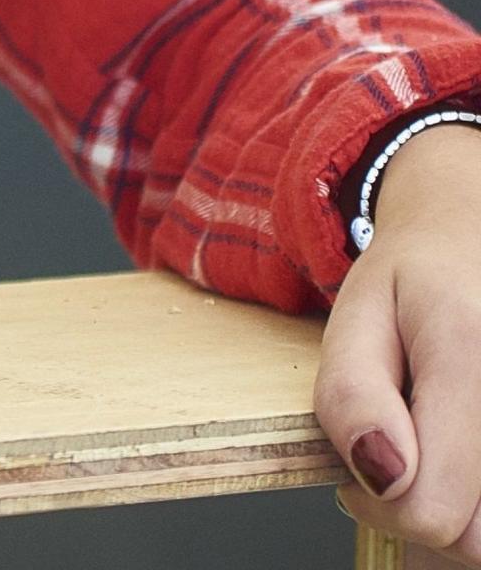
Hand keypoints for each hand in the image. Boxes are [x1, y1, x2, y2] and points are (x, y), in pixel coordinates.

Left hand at [321, 123, 480, 561]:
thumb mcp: (354, 317)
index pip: (432, 509)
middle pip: (477, 540)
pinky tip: (469, 452)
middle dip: (429, 513)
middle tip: (405, 454)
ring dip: (468, 508)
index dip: (380, 503)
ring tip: (443, 445)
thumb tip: (379, 475)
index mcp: (468, 353)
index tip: (361, 463)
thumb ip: (351, 395)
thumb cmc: (417, 280)